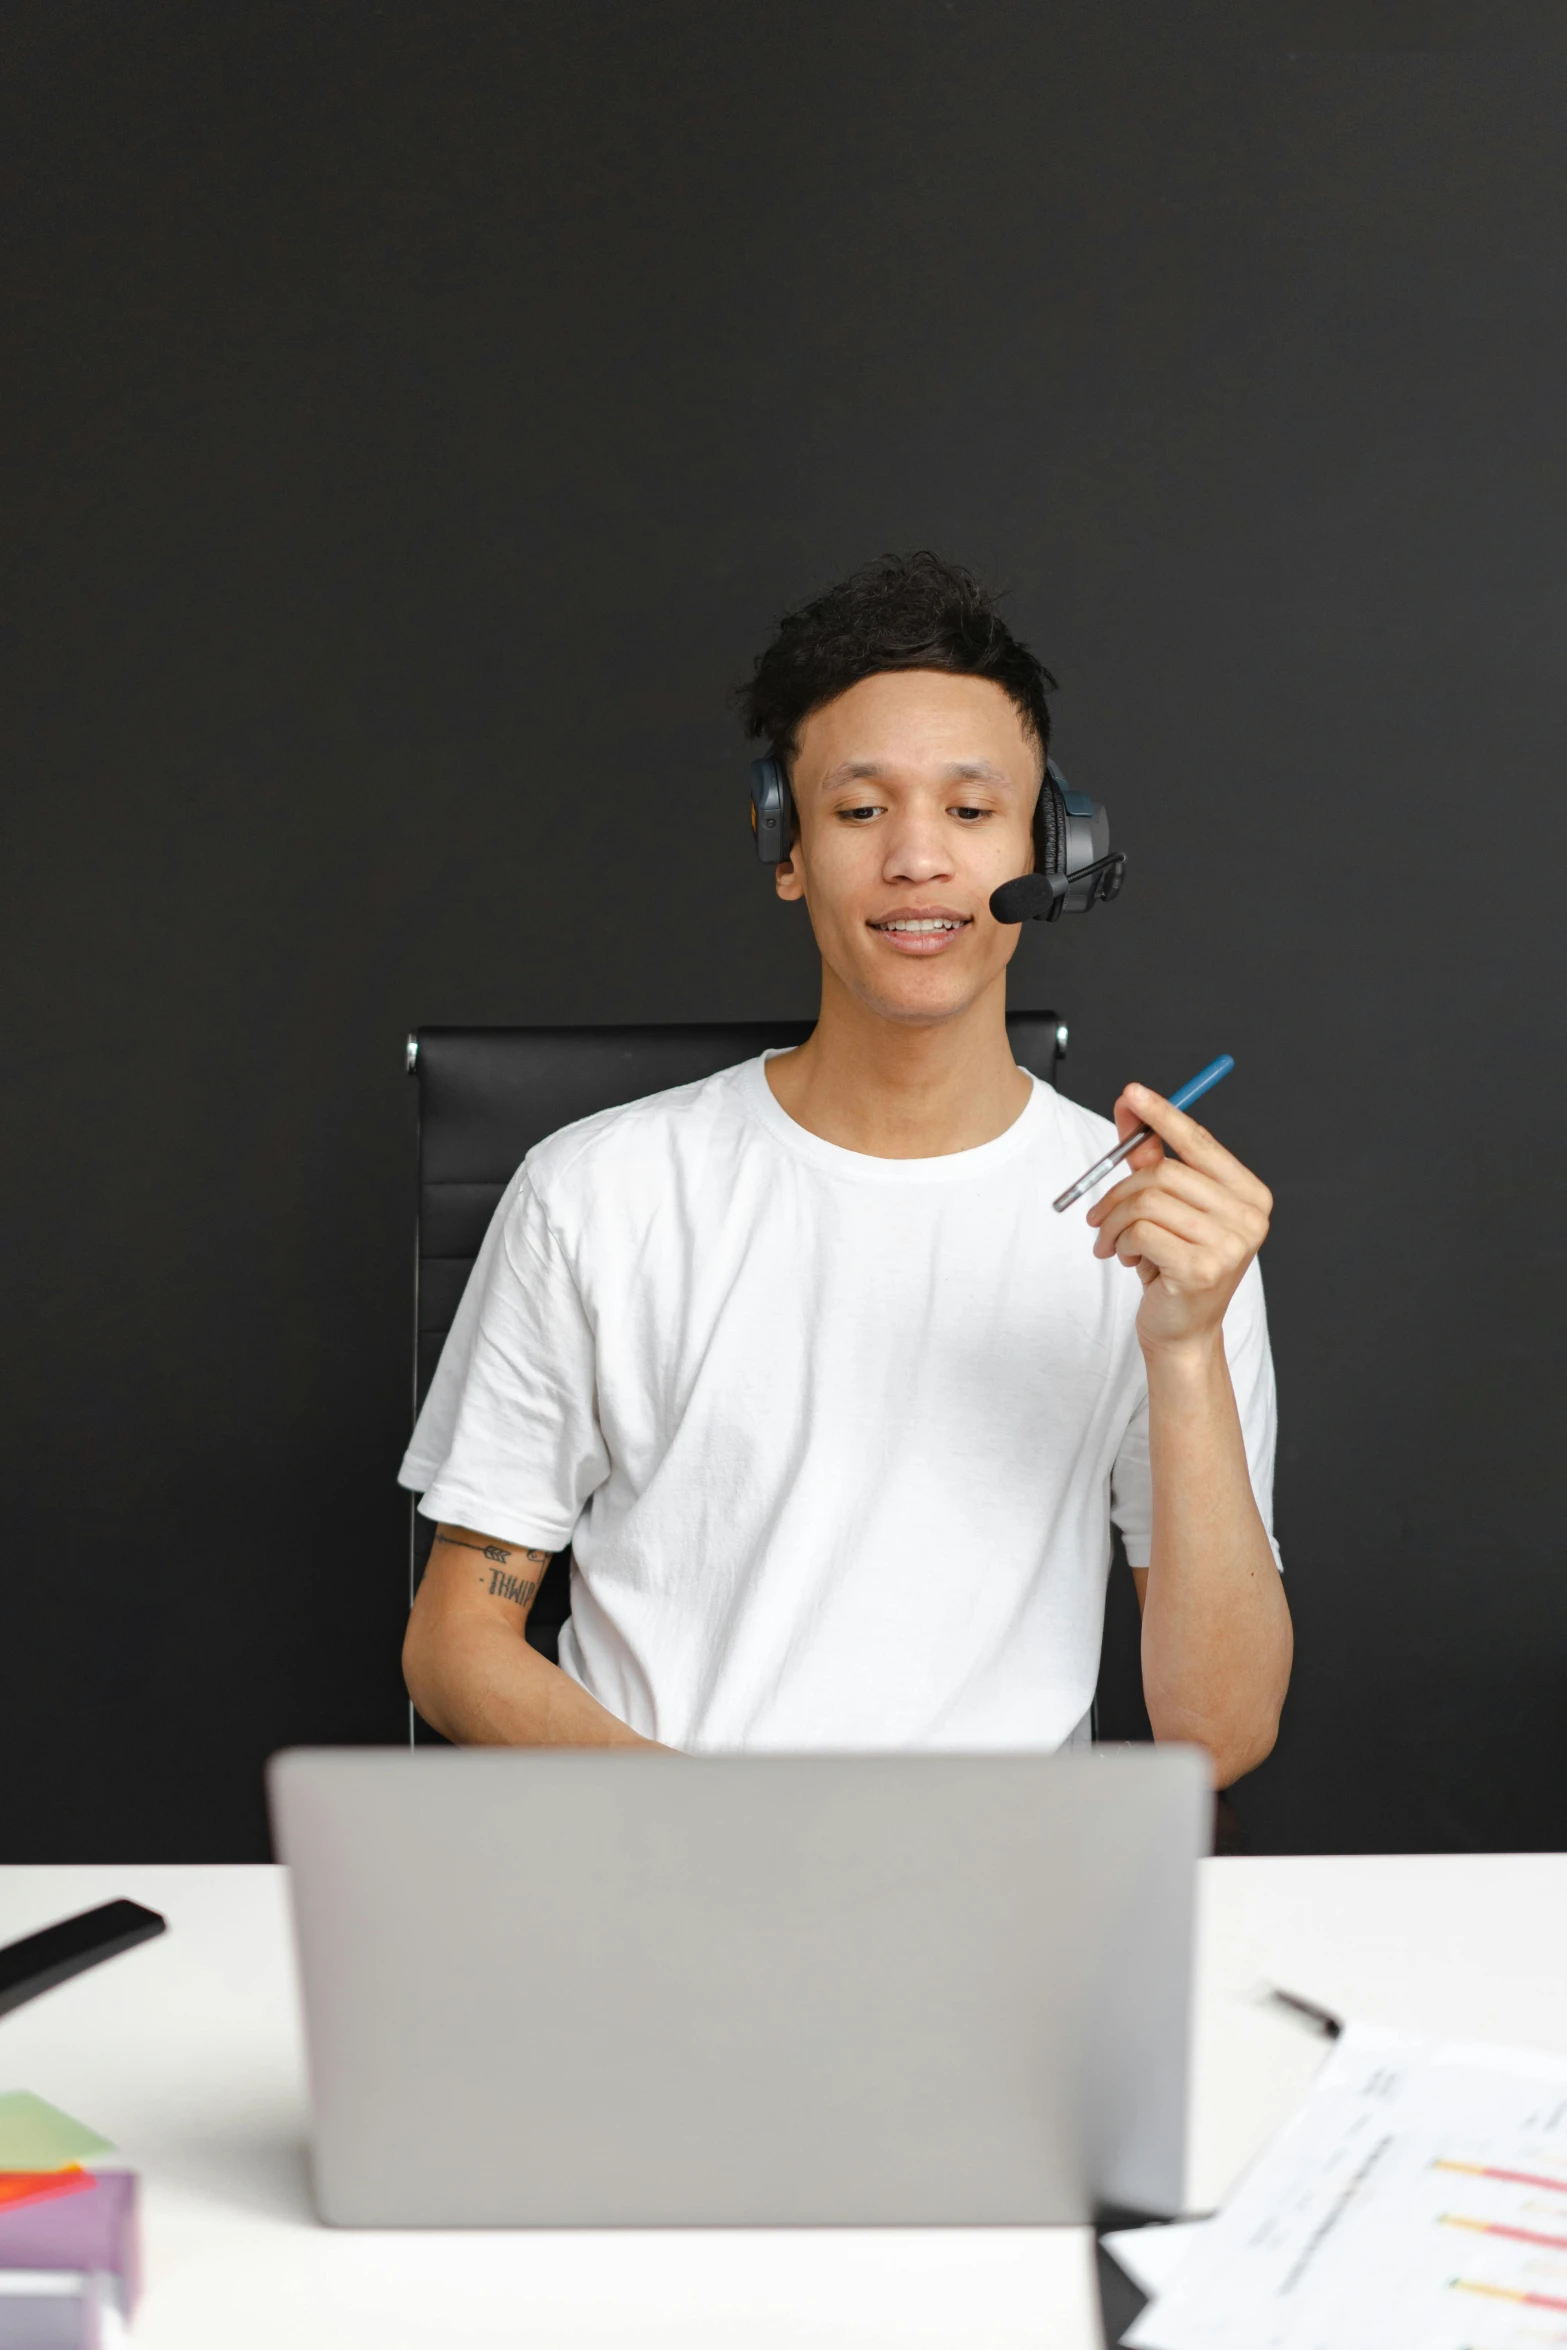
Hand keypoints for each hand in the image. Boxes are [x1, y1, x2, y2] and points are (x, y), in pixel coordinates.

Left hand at [1085, 1083, 1271, 1355]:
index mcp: (1249, 1195)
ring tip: (1112, 1243)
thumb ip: (1150, 1156)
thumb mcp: (1165, 1208)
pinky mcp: (1202, 1270)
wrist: (1182, 1331)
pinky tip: (1129, 1260)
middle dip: (1118, 1192)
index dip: (1163, 1115)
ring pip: (1147, 1203)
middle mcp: (1249, 1217)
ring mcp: (1230, 1245)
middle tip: (1097, 1217)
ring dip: (1114, 1222)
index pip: (1201, 1143)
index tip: (1131, 1091)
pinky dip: (1121, 1243)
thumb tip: (1129, 1103)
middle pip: (1165, 1174)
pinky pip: (1141, 1233)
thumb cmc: (1173, 1263)